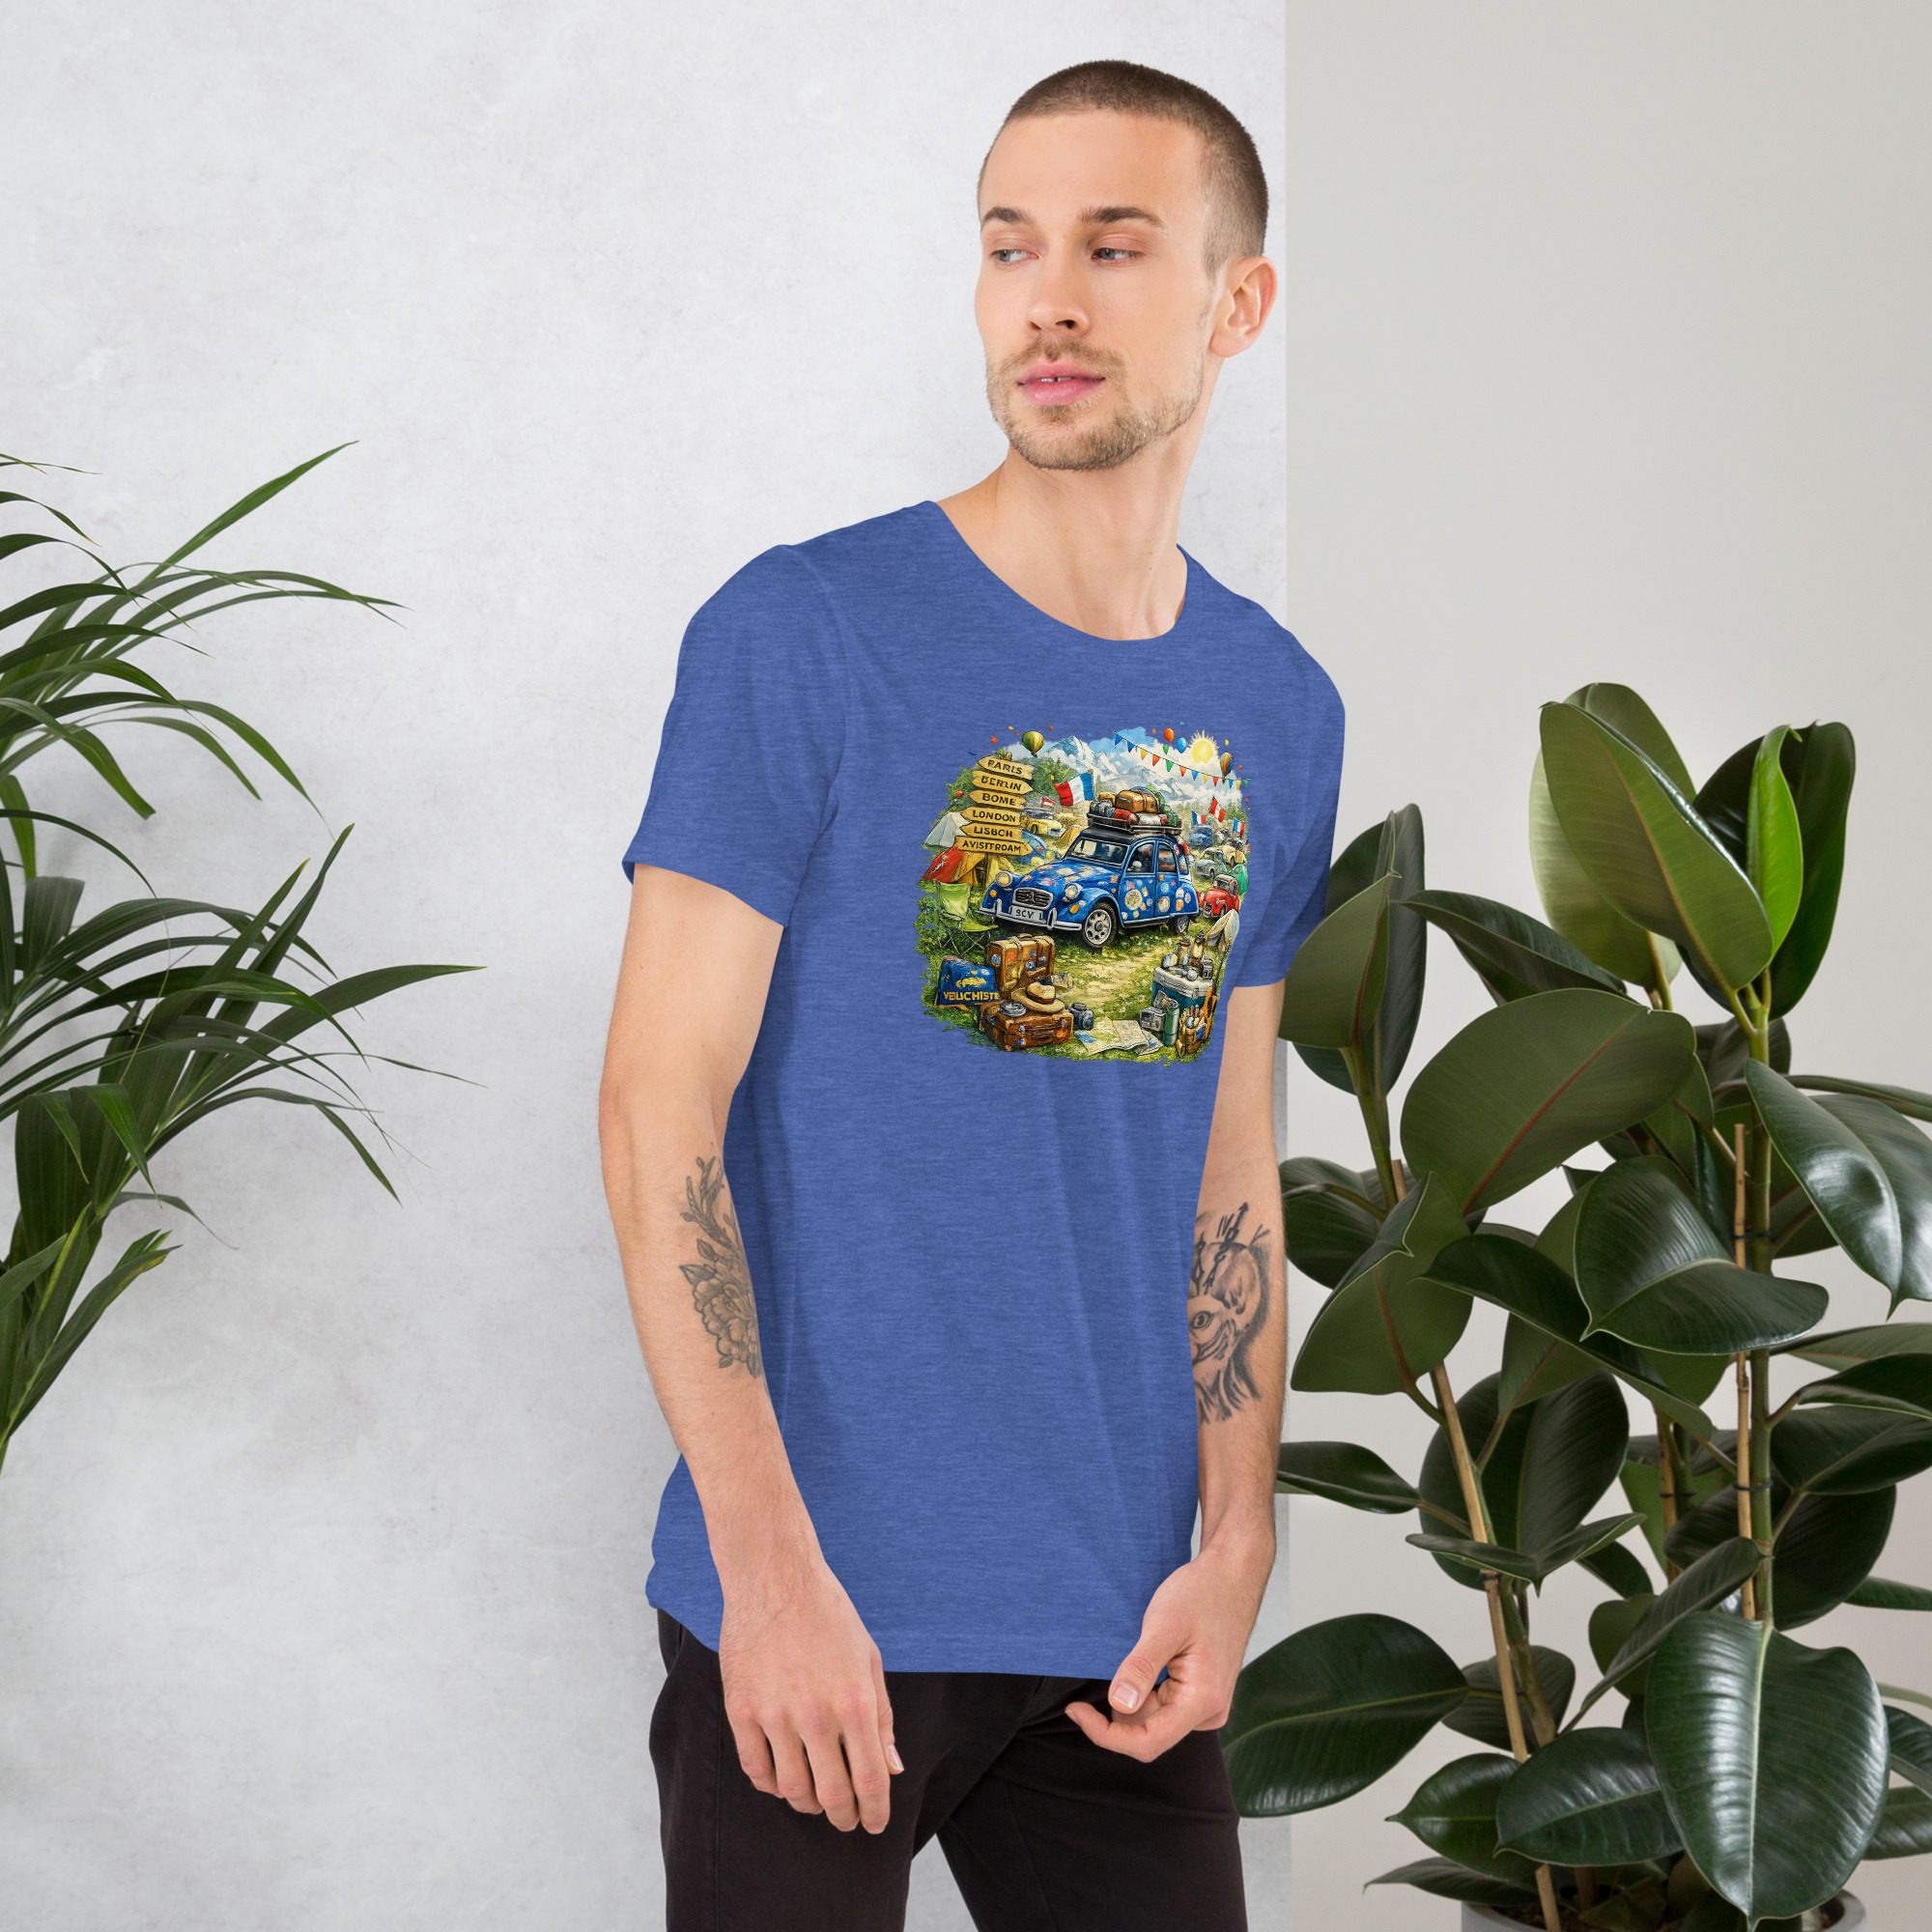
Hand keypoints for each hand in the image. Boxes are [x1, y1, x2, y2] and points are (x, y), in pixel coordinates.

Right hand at [717, 1548, 902, 1833]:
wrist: (775, 1579)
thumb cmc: (829, 1615)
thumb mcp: (869, 1659)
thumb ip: (882, 1717)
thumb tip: (892, 1768)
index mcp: (855, 1701)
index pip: (871, 1779)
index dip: (875, 1811)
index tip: (874, 1823)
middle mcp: (816, 1715)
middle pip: (832, 1794)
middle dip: (844, 1817)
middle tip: (847, 1820)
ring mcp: (775, 1715)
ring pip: (792, 1789)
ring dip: (808, 1803)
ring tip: (816, 1798)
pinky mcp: (741, 1711)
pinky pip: (755, 1770)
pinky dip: (771, 1785)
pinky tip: (783, 1778)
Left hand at [1065, 1523, 1273, 1761]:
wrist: (1231, 1576)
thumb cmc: (1202, 1594)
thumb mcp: (1165, 1625)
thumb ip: (1141, 1667)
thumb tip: (1118, 1704)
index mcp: (1203, 1700)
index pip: (1148, 1742)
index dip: (1106, 1735)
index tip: (1075, 1711)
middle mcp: (1209, 1712)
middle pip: (1149, 1733)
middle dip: (1118, 1714)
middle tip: (1095, 1681)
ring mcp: (1207, 1705)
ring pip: (1154, 1721)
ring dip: (1133, 1699)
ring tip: (1134, 1658)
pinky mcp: (1202, 1695)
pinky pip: (1164, 1707)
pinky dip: (1145, 1692)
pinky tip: (1147, 1663)